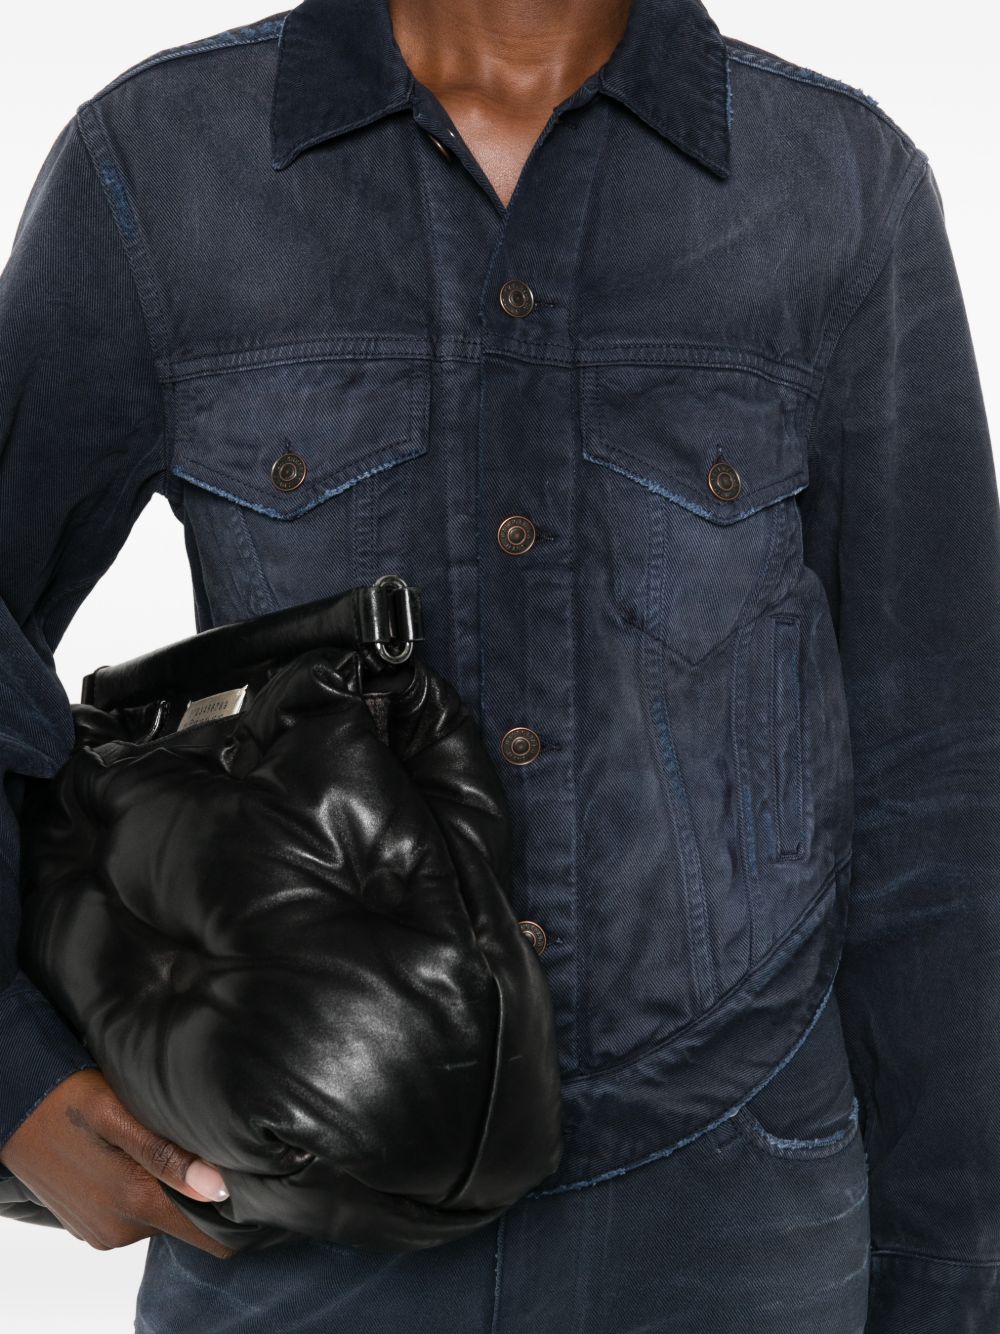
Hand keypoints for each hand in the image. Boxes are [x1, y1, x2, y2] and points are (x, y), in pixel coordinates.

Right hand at [0, 1069, 233, 1257]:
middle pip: (190, 1225)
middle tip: (210, 1145)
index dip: (240, 1212)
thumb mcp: (120, 1114)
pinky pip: (135, 1218)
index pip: (213, 1238)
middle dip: (206, 1192)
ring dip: (172, 1189)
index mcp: (136, 1202)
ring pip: (163, 1219)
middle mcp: (122, 1229)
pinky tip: (139, 1157)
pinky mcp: (91, 1228)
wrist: (13, 1107)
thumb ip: (168, 1156)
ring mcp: (104, 1233)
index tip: (252, 1177)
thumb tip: (221, 1189)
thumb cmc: (69, 1098)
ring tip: (170, 1145)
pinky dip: (145, 1193)